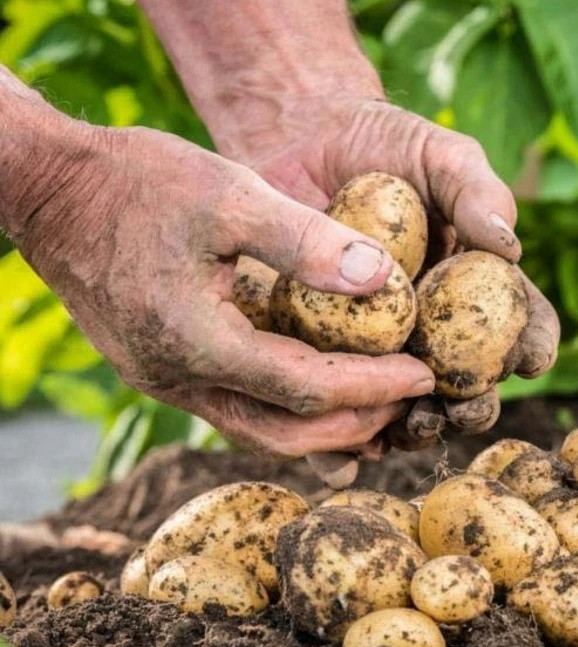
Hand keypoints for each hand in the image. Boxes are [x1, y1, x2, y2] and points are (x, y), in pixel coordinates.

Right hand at [9, 118, 435, 457]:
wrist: (48, 187)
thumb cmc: (137, 180)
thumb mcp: (229, 193)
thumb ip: (306, 240)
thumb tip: (384, 280)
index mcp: (196, 343)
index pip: (309, 389)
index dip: (375, 387)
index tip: (427, 376)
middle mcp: (176, 379)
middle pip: (287, 433)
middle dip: (357, 422)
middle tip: (411, 399)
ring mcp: (163, 380)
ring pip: (260, 431)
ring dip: (325, 426)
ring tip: (381, 405)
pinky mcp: (160, 369)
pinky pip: (237, 408)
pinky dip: (289, 408)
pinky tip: (325, 390)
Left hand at [219, 95, 559, 481]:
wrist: (299, 140)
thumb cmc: (386, 144)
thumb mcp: (442, 154)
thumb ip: (478, 193)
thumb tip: (508, 247)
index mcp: (480, 291)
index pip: (523, 328)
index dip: (532, 348)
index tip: (528, 358)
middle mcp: (438, 330)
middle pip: (469, 386)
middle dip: (473, 406)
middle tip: (463, 404)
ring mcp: (381, 349)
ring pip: (408, 410)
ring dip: (414, 429)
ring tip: (407, 426)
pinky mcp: (324, 357)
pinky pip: (338, 409)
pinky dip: (342, 442)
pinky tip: (343, 453)